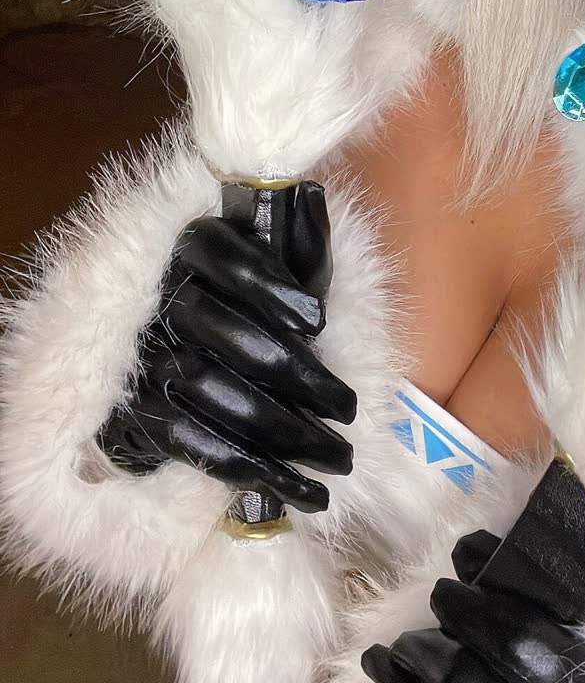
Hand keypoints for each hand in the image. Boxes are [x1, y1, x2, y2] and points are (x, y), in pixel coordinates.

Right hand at [96, 182, 355, 511]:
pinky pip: (185, 440)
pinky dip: (238, 465)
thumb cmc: (246, 294)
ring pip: (214, 395)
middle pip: (230, 341)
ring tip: (334, 463)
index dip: (271, 290)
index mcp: (192, 248)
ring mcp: (145, 358)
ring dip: (280, 435)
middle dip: (299, 382)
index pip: (228, 263)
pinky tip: (284, 485)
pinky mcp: (136, 411)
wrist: (169, 339)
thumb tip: (310, 197)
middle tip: (349, 415)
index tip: (317, 322)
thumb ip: (297, 239)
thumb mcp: (278, 259)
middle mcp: (162, 299)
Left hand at [352, 523, 584, 682]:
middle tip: (424, 614)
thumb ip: (519, 588)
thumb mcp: (555, 633)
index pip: (520, 638)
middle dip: (436, 638)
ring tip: (395, 650)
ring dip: (412, 669)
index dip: (475, 608)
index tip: (447, 583)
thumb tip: (469, 547)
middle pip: (472, 673)